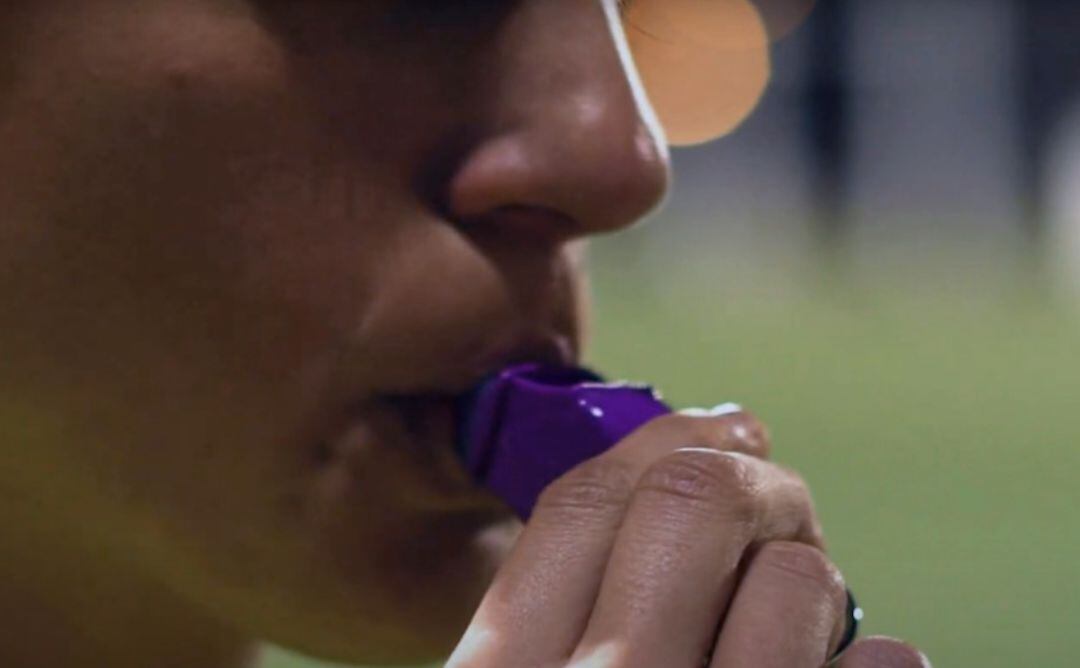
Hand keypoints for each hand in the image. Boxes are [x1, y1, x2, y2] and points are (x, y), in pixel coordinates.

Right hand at [448, 410, 927, 666]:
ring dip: (808, 582)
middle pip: (693, 500)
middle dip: (753, 479)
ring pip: (797, 578)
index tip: (716, 431)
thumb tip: (671, 482)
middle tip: (780, 503)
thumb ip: (549, 616)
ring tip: (793, 624)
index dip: (656, 442)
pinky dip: (870, 657)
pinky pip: (873, 664)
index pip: (580, 501)